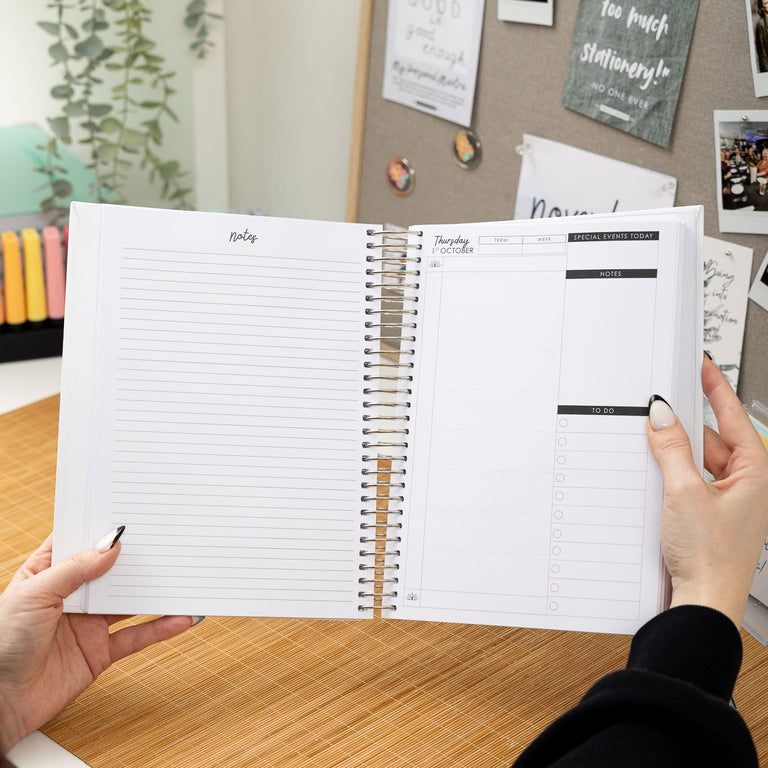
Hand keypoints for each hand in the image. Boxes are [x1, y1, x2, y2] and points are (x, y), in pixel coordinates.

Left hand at [0, 531, 196, 753]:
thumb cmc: (0, 644)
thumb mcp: (33, 595)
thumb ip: (73, 570)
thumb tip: (111, 547)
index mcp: (49, 573)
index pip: (81, 543)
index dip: (104, 528)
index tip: (132, 513)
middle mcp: (72, 595)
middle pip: (113, 569)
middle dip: (138, 557)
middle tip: (167, 541)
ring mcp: (89, 623)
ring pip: (131, 601)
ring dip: (156, 591)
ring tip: (183, 577)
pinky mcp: (101, 651)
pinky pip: (137, 636)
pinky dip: (160, 628)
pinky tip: (179, 619)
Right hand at [647, 357, 767, 626]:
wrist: (703, 603)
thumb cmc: (710, 558)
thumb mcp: (685, 493)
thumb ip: (672, 450)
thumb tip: (663, 416)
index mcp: (756, 473)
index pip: (734, 416)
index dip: (715, 388)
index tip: (702, 365)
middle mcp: (745, 484)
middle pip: (711, 438)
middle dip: (684, 426)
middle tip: (659, 408)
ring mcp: (726, 500)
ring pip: (696, 460)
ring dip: (674, 453)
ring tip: (652, 448)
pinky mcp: (706, 514)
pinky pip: (688, 480)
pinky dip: (671, 473)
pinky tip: (653, 474)